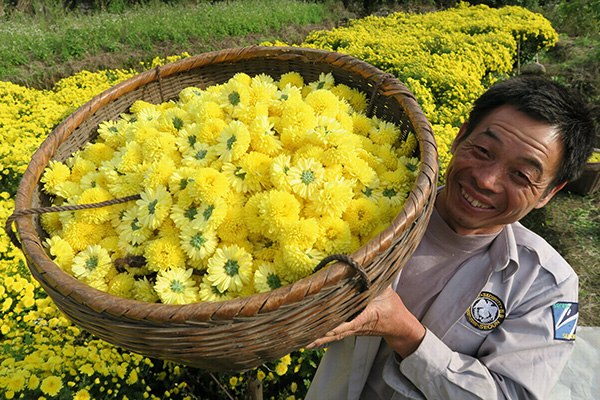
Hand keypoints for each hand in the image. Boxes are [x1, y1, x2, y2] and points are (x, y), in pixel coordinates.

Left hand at [306, 286, 425, 357]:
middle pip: (334, 332)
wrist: (398, 325)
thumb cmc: (391, 306)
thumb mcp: (386, 290)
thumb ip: (375, 277)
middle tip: (301, 337)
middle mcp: (355, 326)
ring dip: (316, 338)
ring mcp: (351, 330)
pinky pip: (332, 334)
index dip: (335, 325)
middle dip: (318, 335)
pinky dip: (320, 337)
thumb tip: (365, 262)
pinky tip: (307, 340)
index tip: (323, 327)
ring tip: (299, 342)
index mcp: (366, 316)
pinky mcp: (348, 330)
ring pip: (331, 336)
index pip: (348, 322)